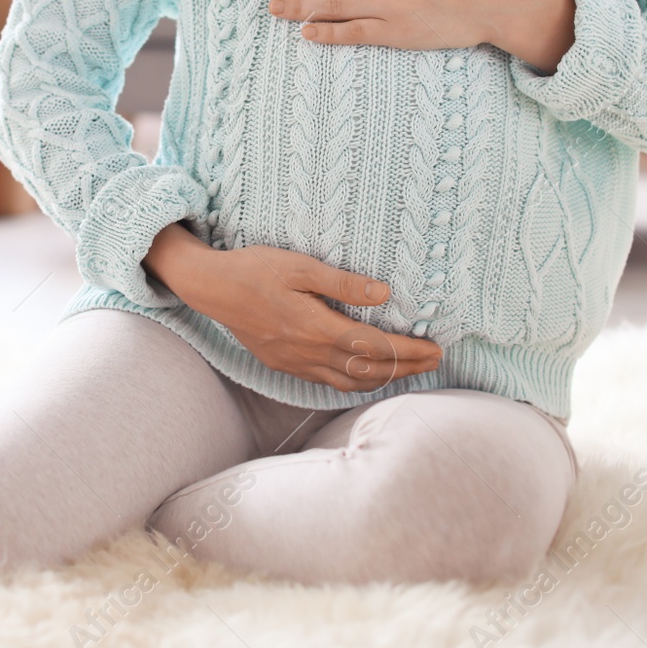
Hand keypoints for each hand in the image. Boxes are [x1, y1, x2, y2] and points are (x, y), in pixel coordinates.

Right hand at [142, 224, 441, 391]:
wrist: (211, 288)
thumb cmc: (254, 270)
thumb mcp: (300, 266)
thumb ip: (343, 283)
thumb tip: (384, 294)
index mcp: (315, 328)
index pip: (375, 347)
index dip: (408, 351)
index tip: (435, 349)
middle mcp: (307, 353)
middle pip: (368, 370)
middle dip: (405, 368)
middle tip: (434, 361)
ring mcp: (294, 363)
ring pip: (348, 381)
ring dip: (383, 379)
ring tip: (408, 370)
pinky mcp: (284, 364)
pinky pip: (327, 381)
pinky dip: (355, 381)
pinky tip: (365, 373)